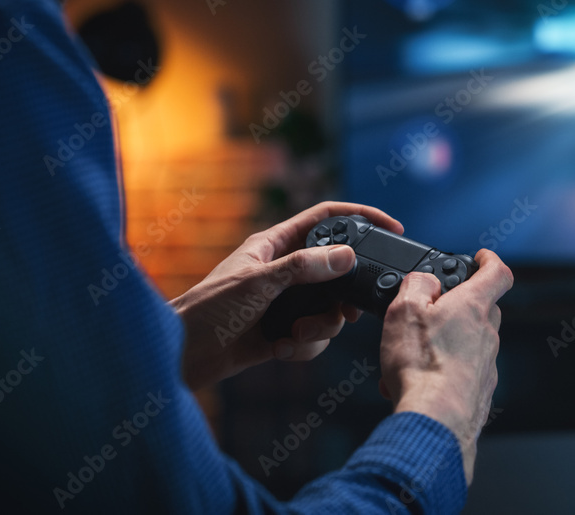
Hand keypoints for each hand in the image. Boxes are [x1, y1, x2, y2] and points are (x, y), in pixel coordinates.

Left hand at [170, 202, 402, 389]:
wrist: (182, 357)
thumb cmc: (206, 310)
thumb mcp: (257, 284)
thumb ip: (302, 268)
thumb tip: (346, 256)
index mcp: (275, 245)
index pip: (326, 219)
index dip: (361, 217)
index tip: (392, 227)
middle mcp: (285, 271)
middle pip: (337, 271)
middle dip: (344, 296)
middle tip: (346, 312)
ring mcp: (286, 303)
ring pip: (330, 309)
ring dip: (320, 328)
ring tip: (295, 337)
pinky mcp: (284, 332)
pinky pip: (315, 337)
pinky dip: (304, 347)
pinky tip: (280, 351)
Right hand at [378, 249, 512, 484]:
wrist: (436, 421)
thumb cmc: (421, 366)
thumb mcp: (404, 310)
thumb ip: (417, 285)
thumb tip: (425, 281)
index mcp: (473, 306)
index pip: (497, 272)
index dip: (489, 260)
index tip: (480, 257)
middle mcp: (487, 334)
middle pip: (482, 308)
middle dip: (458, 306)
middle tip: (428, 312)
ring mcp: (486, 364)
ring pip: (467, 343)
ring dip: (441, 344)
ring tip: (405, 359)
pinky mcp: (479, 390)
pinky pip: (461, 371)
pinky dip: (440, 371)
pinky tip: (414, 383)